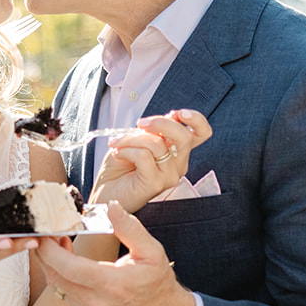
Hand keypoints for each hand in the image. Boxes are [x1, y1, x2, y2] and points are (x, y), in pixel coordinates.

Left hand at [33, 202, 196, 305]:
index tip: (45, 233)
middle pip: (56, 277)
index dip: (50, 250)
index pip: (70, 268)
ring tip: (60, 244)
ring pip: (57, 287)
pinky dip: (63, 277)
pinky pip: (66, 296)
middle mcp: (98, 304)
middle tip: (46, 234)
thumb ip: (129, 228)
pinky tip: (72, 264)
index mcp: (114, 284)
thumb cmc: (158, 282)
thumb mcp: (152, 251)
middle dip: (44, 254)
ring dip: (53, 264)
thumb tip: (111, 205)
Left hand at [90, 109, 211, 212]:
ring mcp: (169, 176)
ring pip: (157, 144)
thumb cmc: (120, 167)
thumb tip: (165, 117)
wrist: (105, 191)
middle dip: (160, 123)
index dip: (196, 119)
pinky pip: (144, 156)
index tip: (177, 113)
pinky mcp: (155, 184)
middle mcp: (178, 164)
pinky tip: (118, 154)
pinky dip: (127, 150)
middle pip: (184, 136)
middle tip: (139, 123)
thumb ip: (153, 130)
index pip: (201, 133)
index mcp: (177, 151)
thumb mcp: (136, 140)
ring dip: (131, 138)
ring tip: (117, 143)